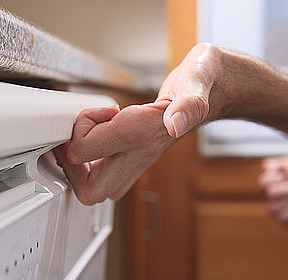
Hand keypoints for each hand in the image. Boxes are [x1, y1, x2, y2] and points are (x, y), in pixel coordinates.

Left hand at [54, 43, 223, 204]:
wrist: (216, 92)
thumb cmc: (202, 83)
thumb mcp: (198, 79)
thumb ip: (190, 103)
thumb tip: (175, 123)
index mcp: (144, 134)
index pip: (85, 150)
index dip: (78, 132)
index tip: (94, 113)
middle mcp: (139, 155)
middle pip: (91, 192)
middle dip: (72, 168)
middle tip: (75, 139)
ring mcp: (137, 162)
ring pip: (97, 190)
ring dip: (80, 167)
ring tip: (87, 136)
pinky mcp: (135, 160)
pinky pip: (104, 176)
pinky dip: (90, 162)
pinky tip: (97, 136)